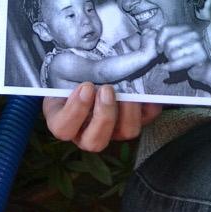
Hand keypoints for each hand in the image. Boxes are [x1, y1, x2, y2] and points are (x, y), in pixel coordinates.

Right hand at [42, 82, 161, 152]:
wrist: (84, 70)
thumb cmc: (68, 74)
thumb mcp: (61, 75)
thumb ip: (68, 76)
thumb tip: (83, 71)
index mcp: (64, 121)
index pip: (63, 129)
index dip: (75, 111)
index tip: (85, 87)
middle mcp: (87, 132)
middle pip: (95, 142)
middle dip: (104, 116)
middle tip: (107, 89)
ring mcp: (112, 130)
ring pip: (125, 133)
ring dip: (128, 112)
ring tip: (125, 90)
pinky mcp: (132, 121)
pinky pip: (146, 120)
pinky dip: (148, 107)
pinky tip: (145, 92)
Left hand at [155, 24, 210, 76]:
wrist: (202, 69)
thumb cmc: (184, 56)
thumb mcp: (174, 43)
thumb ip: (164, 37)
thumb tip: (149, 32)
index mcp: (186, 27)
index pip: (166, 29)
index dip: (158, 40)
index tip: (158, 49)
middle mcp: (194, 33)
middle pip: (169, 42)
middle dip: (165, 52)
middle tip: (167, 57)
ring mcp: (198, 44)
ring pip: (172, 53)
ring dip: (169, 60)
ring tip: (172, 61)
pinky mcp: (201, 56)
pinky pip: (178, 62)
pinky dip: (170, 67)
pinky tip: (166, 68)